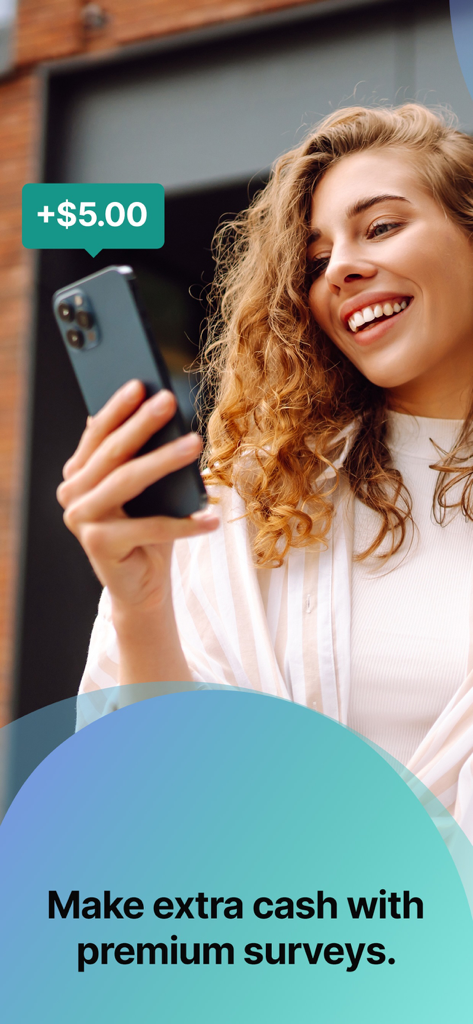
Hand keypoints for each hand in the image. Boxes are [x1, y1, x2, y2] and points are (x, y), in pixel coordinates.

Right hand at [57, 380, 219, 617]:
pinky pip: (149, 526)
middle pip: (112, 453)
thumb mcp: (147, 489)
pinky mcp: (98, 545)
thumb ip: (142, 455)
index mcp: (78, 474)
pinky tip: (211, 516)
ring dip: (164, 461)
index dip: (119, 407)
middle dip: (142, 424)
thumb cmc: (148, 532)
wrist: (142, 586)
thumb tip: (159, 410)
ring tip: (196, 444)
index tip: (142, 384)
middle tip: (168, 401)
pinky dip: (184, 522)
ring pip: (128, 481)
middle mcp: (72, 494)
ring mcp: (81, 520)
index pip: (98, 433)